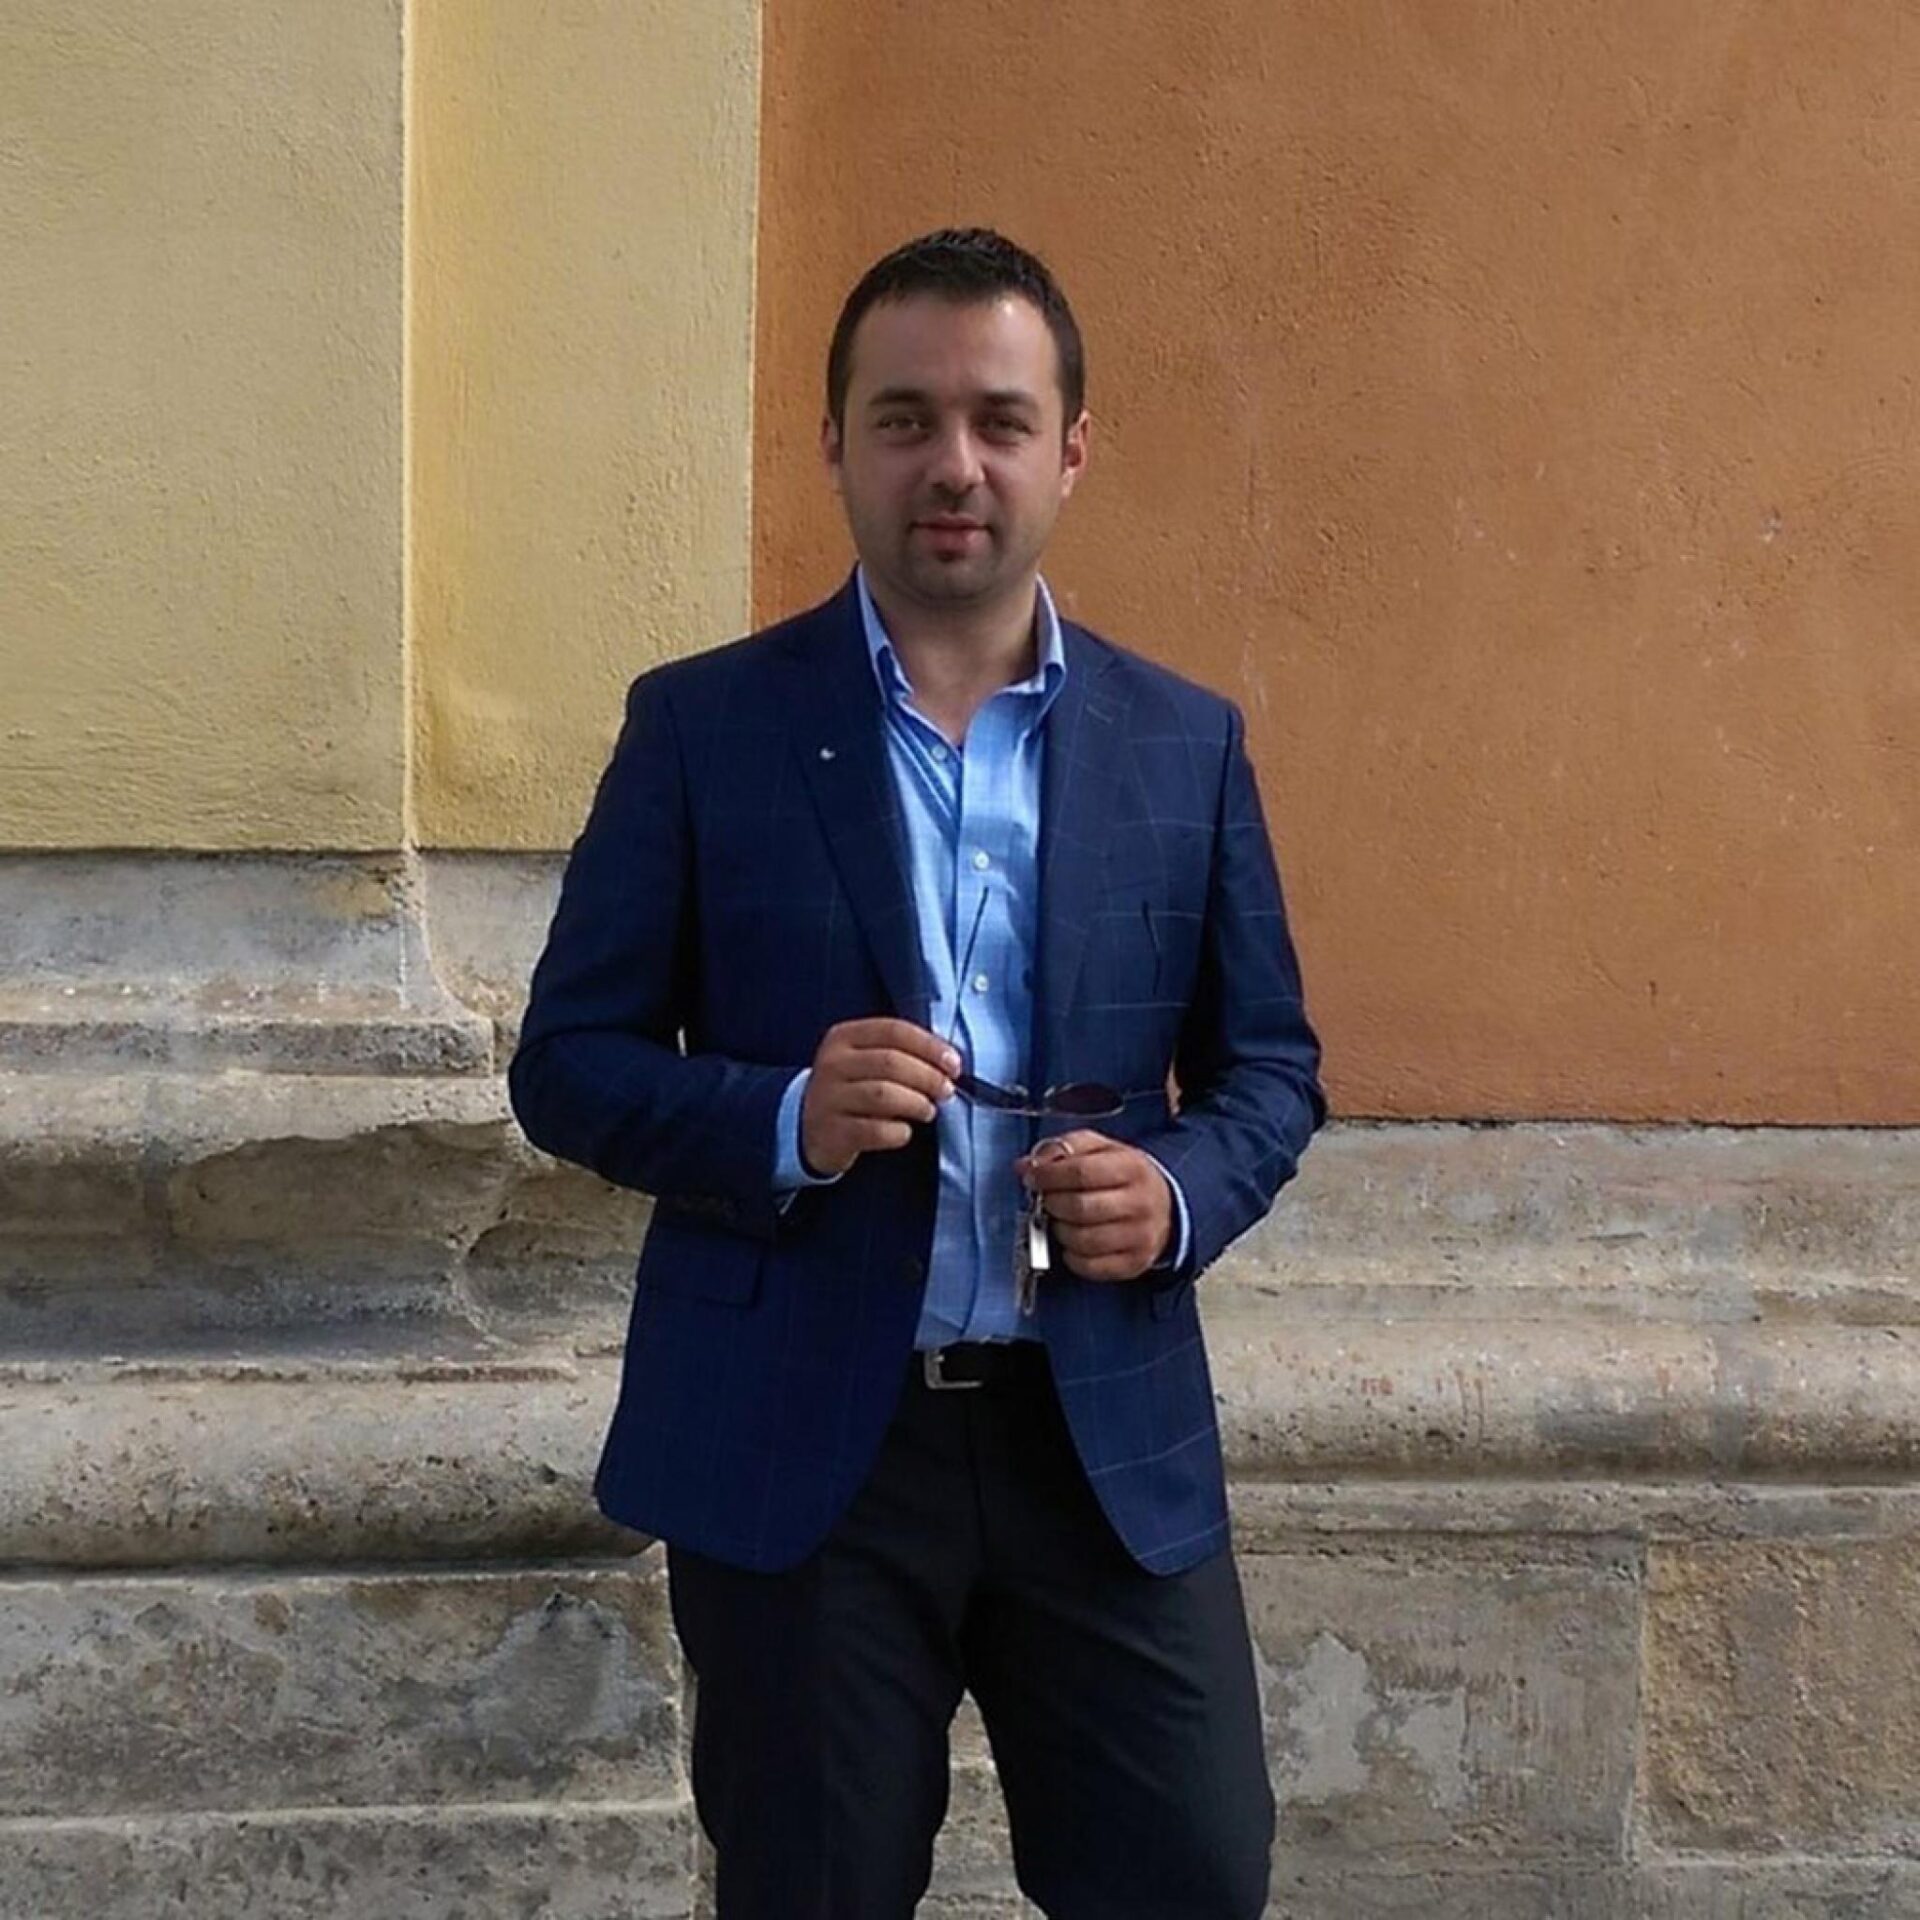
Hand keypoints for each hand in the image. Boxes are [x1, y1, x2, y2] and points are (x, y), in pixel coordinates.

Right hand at [801, 1018, 958, 1177]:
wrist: (807, 1125)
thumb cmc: (852, 1087)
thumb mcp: (865, 1059)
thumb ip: (900, 1053)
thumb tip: (949, 1061)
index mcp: (844, 1037)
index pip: (894, 1031)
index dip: (930, 1046)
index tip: (954, 1064)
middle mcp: (832, 1064)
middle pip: (891, 1062)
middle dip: (928, 1077)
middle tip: (946, 1090)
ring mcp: (828, 1098)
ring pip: (883, 1095)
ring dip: (916, 1103)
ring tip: (928, 1110)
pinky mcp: (832, 1132)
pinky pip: (875, 1130)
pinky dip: (899, 1132)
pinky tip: (904, 1131)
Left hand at [1014, 1131, 1173, 1281]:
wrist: (1165, 1208)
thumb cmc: (1125, 1177)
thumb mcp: (1101, 1149)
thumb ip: (1063, 1150)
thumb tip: (1026, 1165)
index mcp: (1132, 1167)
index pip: (1081, 1172)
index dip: (1048, 1176)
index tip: (1033, 1178)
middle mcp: (1140, 1203)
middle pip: (1080, 1208)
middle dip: (1052, 1203)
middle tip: (1046, 1199)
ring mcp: (1140, 1236)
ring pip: (1082, 1240)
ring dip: (1060, 1230)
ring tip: (1061, 1219)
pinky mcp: (1134, 1263)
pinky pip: (1089, 1266)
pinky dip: (1071, 1256)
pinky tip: (1073, 1242)